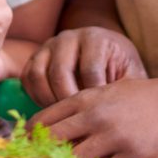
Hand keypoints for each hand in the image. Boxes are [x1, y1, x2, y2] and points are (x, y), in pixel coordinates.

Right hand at [20, 27, 146, 105]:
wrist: (106, 54)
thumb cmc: (120, 69)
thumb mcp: (131, 76)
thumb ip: (127, 91)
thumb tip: (119, 116)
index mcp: (96, 39)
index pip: (90, 69)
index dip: (94, 96)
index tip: (101, 114)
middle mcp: (69, 37)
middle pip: (60, 71)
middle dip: (68, 101)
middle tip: (78, 121)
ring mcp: (48, 46)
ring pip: (38, 74)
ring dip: (48, 100)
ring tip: (64, 117)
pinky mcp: (34, 57)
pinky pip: (27, 79)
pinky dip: (36, 98)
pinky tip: (52, 111)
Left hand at [34, 75, 157, 157]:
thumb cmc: (144, 96)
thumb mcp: (108, 92)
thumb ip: (82, 107)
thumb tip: (55, 129)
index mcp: (85, 99)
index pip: (42, 120)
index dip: (28, 139)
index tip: (24, 153)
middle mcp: (95, 117)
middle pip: (52, 141)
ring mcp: (114, 137)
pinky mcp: (133, 157)